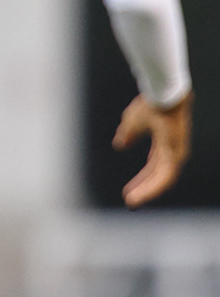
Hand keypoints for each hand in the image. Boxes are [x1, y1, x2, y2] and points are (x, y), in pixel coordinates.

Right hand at [113, 92, 192, 207]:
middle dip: (144, 188)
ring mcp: (176, 152)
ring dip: (147, 191)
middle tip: (130, 201)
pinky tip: (140, 194)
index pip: (153, 166)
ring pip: (163, 178)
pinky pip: (165, 176)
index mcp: (164, 141)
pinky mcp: (176, 155)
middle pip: (159, 174)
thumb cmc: (150, 103)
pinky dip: (153, 186)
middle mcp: (173, 148)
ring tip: (132, 202)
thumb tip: (120, 145)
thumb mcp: (131, 121)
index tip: (128, 191)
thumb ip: (127, 134)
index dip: (142, 179)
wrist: (161, 94)